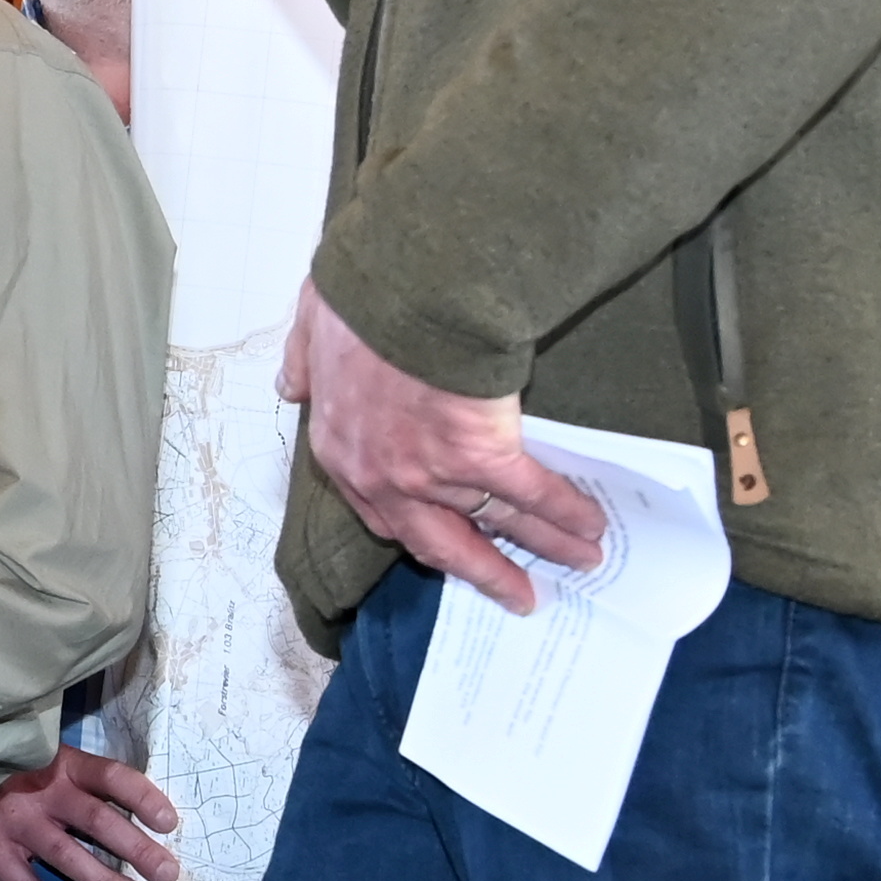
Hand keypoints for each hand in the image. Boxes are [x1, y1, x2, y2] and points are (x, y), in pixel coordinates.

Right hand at [0, 748, 181, 880]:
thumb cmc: (26, 777)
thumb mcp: (60, 766)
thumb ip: (94, 787)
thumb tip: (151, 824)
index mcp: (65, 765)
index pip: (111, 777)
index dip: (143, 798)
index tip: (170, 824)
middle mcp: (41, 791)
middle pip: (96, 819)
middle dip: (135, 848)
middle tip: (166, 874)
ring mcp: (14, 822)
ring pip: (66, 856)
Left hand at [288, 283, 602, 614]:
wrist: (406, 287)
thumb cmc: (362, 300)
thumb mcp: (310, 329)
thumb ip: (304, 363)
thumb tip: (293, 383)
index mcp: (343, 448)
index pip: (381, 512)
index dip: (419, 532)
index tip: (445, 546)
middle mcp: (384, 475)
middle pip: (439, 542)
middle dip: (482, 570)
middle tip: (514, 592)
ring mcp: (432, 472)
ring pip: (495, 523)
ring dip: (542, 544)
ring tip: (577, 558)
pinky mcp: (480, 455)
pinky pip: (531, 495)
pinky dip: (563, 512)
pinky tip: (587, 525)